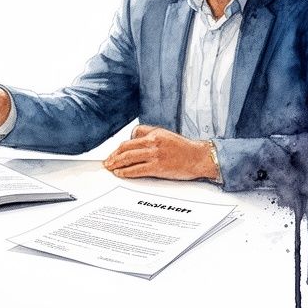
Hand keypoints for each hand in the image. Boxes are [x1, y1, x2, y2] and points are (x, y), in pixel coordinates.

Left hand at [103, 125, 217, 180]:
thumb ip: (149, 134)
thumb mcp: (165, 135)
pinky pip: (137, 169)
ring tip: (111, 168)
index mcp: (154, 133)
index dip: (119, 147)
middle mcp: (153, 142)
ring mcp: (155, 155)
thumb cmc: (184, 148)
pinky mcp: (158, 167)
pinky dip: (126, 172)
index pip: (130, 139)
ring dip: (116, 164)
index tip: (114, 153)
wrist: (199, 157)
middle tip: (107, 162)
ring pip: (129, 158)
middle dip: (114, 156)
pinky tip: (121, 173)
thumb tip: (132, 138)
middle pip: (126, 148)